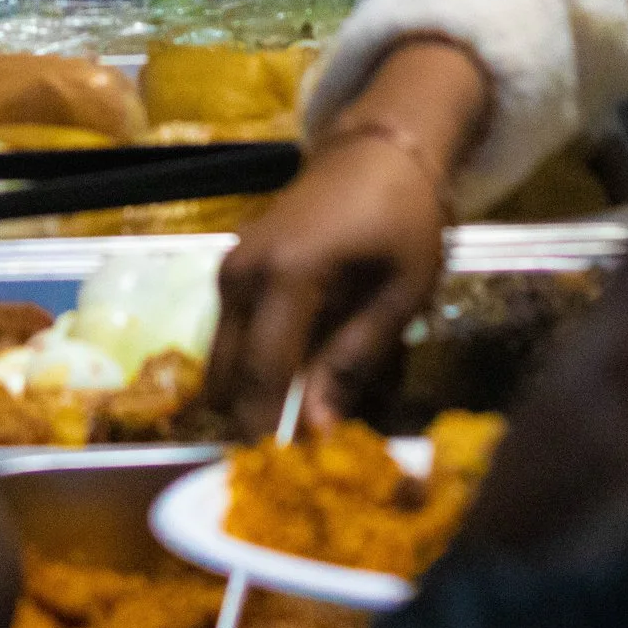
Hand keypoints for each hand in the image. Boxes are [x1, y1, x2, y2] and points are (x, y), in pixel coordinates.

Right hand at [204, 39, 488, 434]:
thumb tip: (321, 431)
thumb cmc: (403, 215)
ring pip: (225, 363)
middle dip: (257, 424)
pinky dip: (257, 367)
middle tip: (298, 462)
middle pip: (229, 379)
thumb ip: (355, 359)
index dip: (272, 434)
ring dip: (257, 397)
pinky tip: (301, 379)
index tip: (288, 481)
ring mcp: (229, 271)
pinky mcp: (231, 271)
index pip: (264, 378)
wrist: (379, 146)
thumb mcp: (399, 292)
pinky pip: (232, 338)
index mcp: (286, 276)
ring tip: (305, 421)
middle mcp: (241, 275)